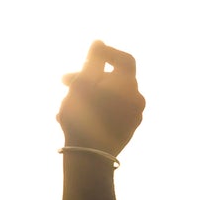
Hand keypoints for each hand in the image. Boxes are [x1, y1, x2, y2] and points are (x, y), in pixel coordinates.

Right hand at [57, 42, 144, 156]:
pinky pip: (111, 112)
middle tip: (63, 83)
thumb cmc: (82, 117)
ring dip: (88, 95)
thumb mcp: (82, 83)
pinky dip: (95, 109)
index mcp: (128, 84)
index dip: (107, 52)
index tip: (88, 55)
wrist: (90, 157)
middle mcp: (137, 97)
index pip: (124, 59)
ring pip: (109, 97)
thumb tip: (99, 42)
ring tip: (64, 105)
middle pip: (112, 79)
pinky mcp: (128, 131)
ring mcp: (134, 116)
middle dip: (88, 78)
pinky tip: (73, 118)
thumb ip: (92, 60)